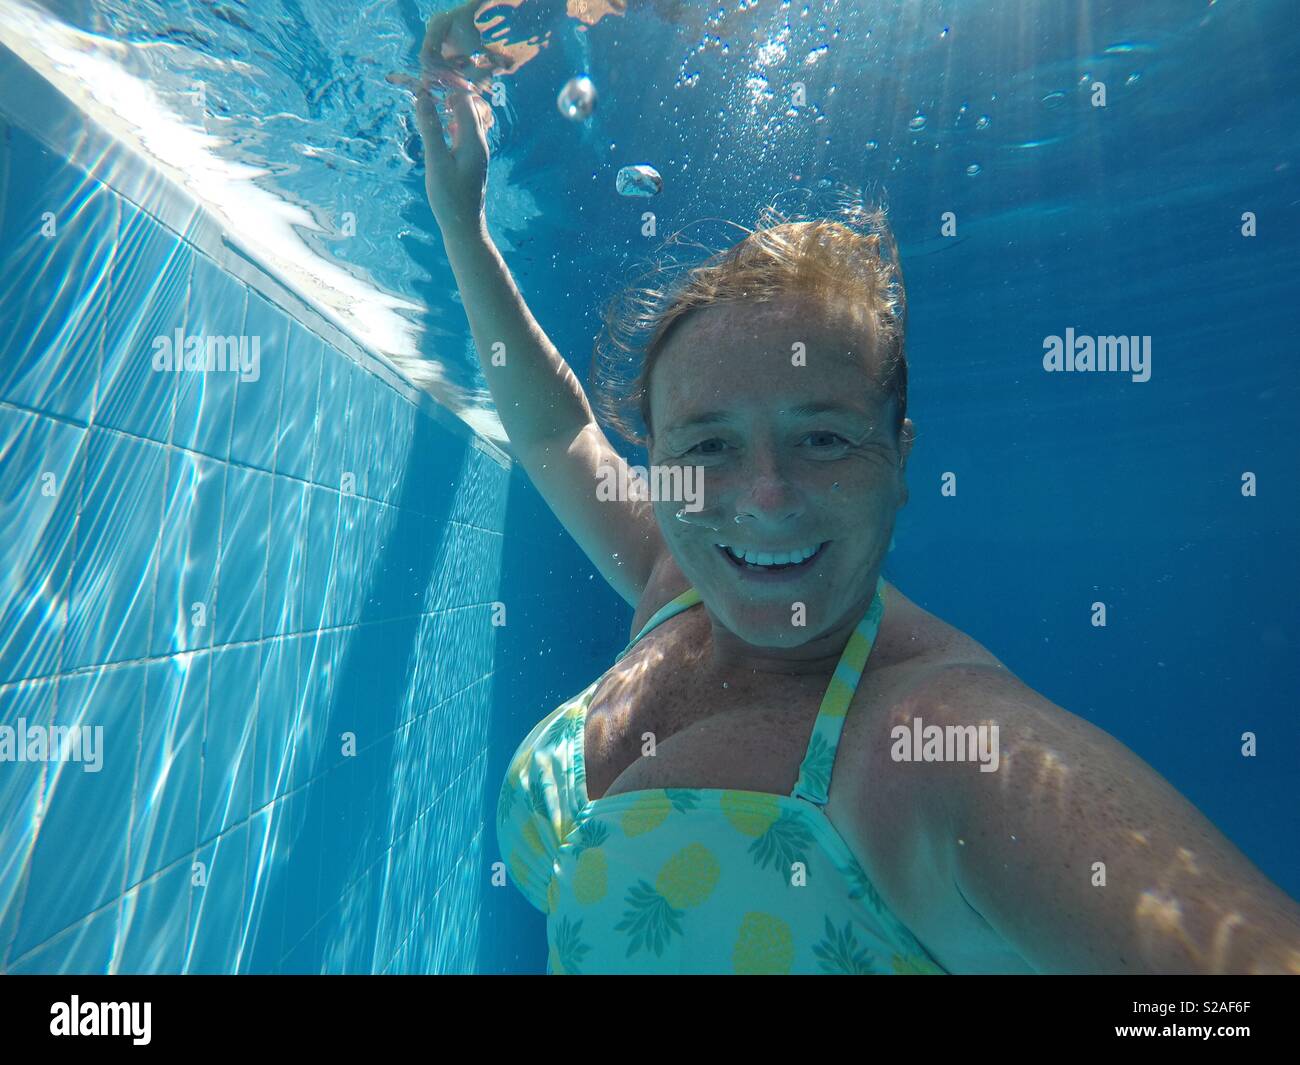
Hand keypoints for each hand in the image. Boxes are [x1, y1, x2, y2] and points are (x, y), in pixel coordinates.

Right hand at [388, 5, 498, 232]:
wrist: (465, 229)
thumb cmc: (450, 199)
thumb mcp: (436, 162)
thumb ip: (430, 128)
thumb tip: (423, 95)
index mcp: (473, 140)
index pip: (463, 98)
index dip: (444, 84)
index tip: (423, 76)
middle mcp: (479, 143)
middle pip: (467, 104)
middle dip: (447, 91)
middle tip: (423, 84)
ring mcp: (477, 152)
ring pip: (466, 118)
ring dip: (447, 106)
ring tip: (426, 99)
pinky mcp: (471, 161)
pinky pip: (463, 131)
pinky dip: (449, 122)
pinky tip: (436, 125)